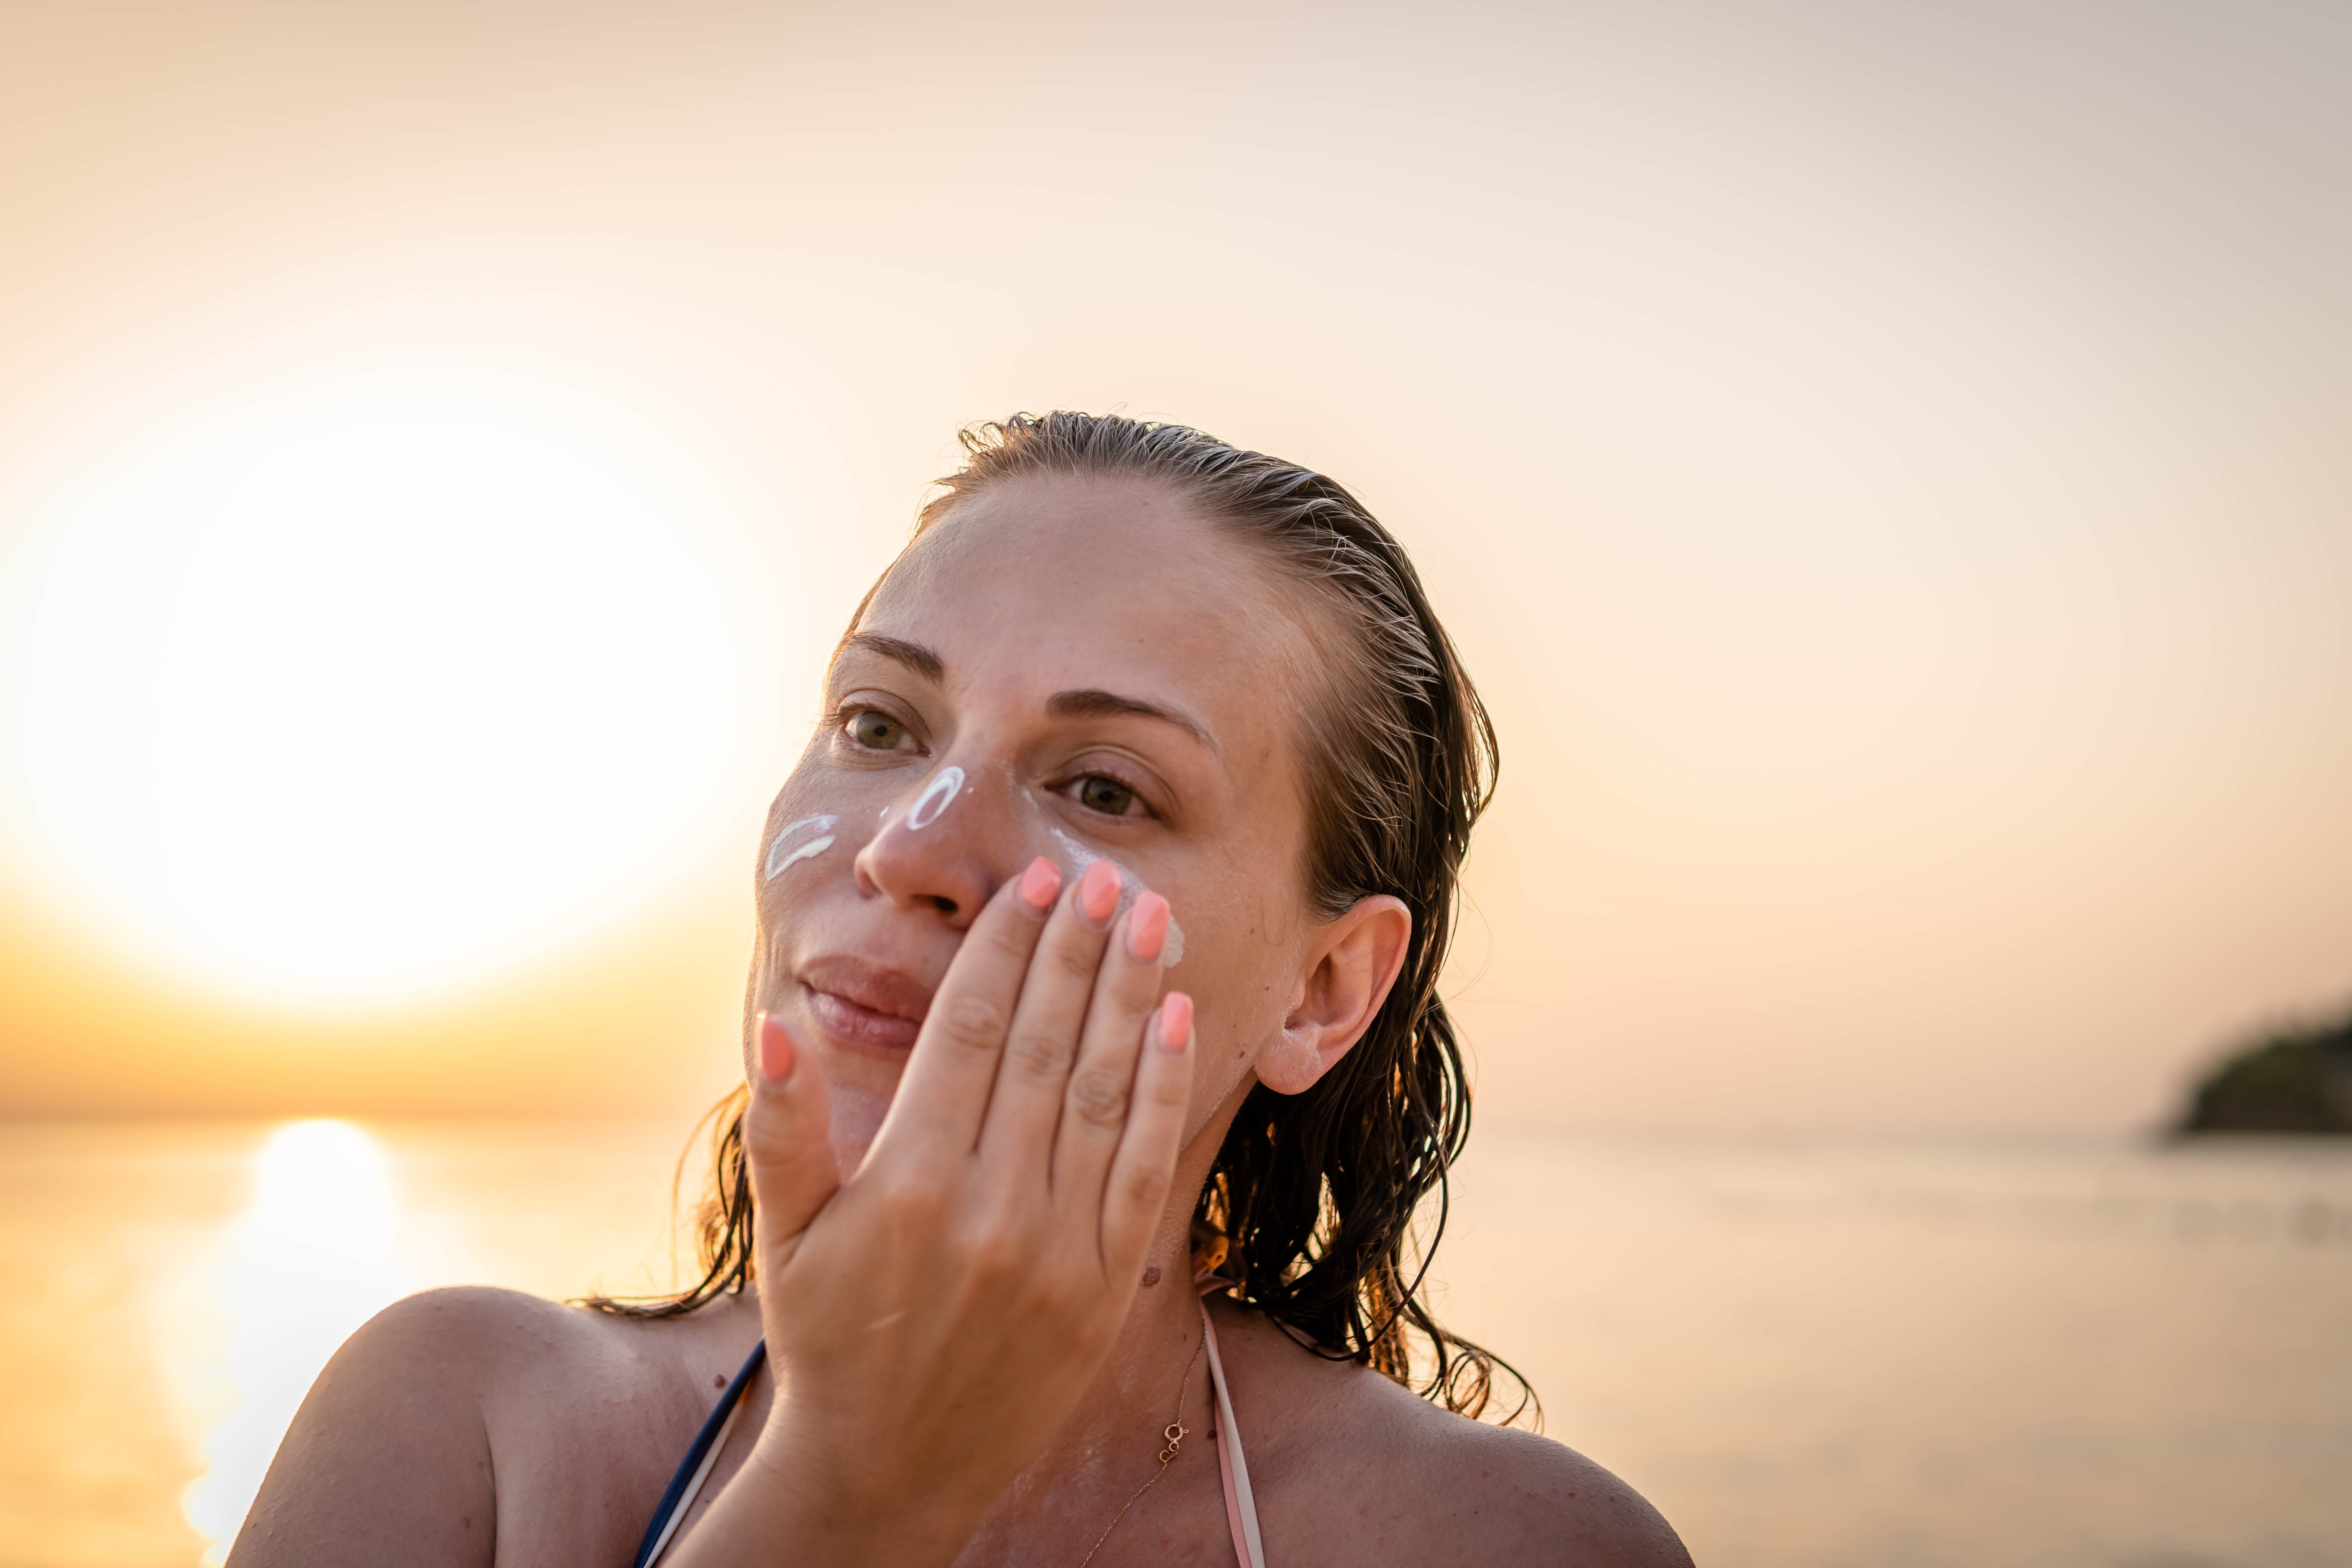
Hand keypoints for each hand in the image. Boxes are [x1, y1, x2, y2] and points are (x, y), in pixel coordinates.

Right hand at [673, 856, 1195, 1565]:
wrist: (889, 1471)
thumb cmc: (829, 1339)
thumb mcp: (786, 1236)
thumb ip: (782, 1126)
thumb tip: (779, 1023)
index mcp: (909, 1183)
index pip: (971, 1031)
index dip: (1007, 948)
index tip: (1034, 881)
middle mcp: (990, 1209)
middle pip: (1045, 1044)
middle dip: (1078, 948)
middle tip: (1106, 872)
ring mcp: (1057, 1249)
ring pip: (1104, 1089)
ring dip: (1130, 994)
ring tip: (1149, 918)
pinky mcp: (1106, 1286)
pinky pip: (1144, 1163)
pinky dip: (1166, 1083)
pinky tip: (1177, 1015)